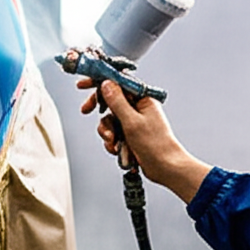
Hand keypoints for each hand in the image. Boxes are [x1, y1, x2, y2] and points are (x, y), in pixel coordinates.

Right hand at [78, 79, 210, 202]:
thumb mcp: (132, 121)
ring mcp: (133, 121)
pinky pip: (113, 133)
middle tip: (86, 110)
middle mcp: (137, 108)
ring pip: (109, 119)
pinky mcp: (130, 134)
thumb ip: (117, 101)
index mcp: (142, 99)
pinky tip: (118, 149)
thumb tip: (107, 84)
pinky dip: (112, 142)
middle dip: (99, 109)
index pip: (118, 83)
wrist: (165, 168)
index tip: (83, 85)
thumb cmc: (156, 145)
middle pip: (110, 101)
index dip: (100, 82)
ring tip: (113, 141)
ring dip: (107, 131)